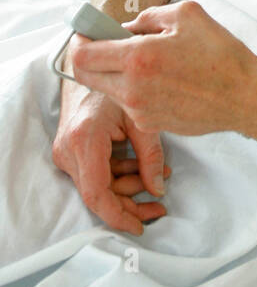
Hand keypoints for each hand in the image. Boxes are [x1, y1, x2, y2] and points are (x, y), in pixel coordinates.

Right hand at [52, 36, 169, 235]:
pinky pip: (96, 173)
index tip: (141, 225)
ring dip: (128, 187)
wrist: (92, 61)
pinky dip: (120, 174)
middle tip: (159, 207)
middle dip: (130, 204)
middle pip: (99, 194)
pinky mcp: (71, 149)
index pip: (97, 194)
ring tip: (158, 178)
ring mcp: (67, 150)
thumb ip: (151, 156)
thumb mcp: (141, 117)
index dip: (119, 215)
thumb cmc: (118, 82)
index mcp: (85, 140)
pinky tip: (142, 168)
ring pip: (98, 186)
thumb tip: (158, 189)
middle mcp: (69, 149)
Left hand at [69, 0, 256, 137]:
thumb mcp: (187, 15)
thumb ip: (147, 17)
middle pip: (86, 77)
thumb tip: (126, 29)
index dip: (78, 42)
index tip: (86, 33)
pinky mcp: (151, 124)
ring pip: (109, 90)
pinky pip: (130, 103)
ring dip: (116, 74)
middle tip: (105, 45)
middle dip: (89, 59)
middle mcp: (132, 89)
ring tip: (149, 62)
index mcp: (138, 58)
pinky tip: (165, 81)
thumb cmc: (221, 54)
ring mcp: (140, 111)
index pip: (83, 56)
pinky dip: (136, 90)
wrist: (246, 97)